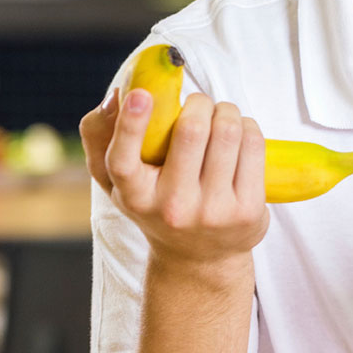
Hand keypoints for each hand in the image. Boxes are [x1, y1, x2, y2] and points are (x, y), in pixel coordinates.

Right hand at [82, 89, 268, 267]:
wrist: (199, 257)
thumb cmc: (154, 204)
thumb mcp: (116, 181)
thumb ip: (100, 136)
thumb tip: (117, 96)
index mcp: (133, 195)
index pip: (124, 160)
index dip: (132, 124)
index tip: (142, 94)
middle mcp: (172, 207)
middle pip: (192, 131)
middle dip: (199, 103)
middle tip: (199, 103)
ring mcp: (212, 211)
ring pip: (227, 133)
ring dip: (226, 111)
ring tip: (221, 115)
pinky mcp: (247, 211)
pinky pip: (252, 146)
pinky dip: (248, 127)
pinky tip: (240, 132)